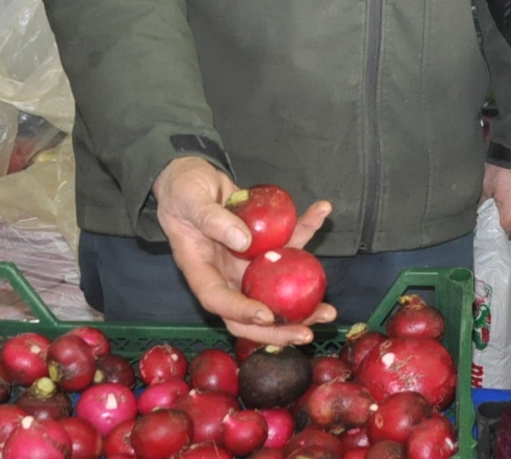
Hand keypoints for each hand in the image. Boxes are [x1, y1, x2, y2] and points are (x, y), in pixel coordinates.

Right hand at [153, 156, 335, 344]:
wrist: (191, 177)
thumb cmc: (182, 190)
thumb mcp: (190, 199)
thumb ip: (212, 219)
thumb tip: (244, 241)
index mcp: (201, 270)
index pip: (219, 300)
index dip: (242, 312)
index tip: (267, 315)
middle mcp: (226, 274)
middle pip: (251, 311)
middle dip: (279, 328)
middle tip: (307, 333)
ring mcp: (246, 262)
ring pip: (274, 289)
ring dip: (302, 301)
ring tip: (329, 310)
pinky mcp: (262, 245)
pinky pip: (286, 243)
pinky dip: (306, 229)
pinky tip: (321, 211)